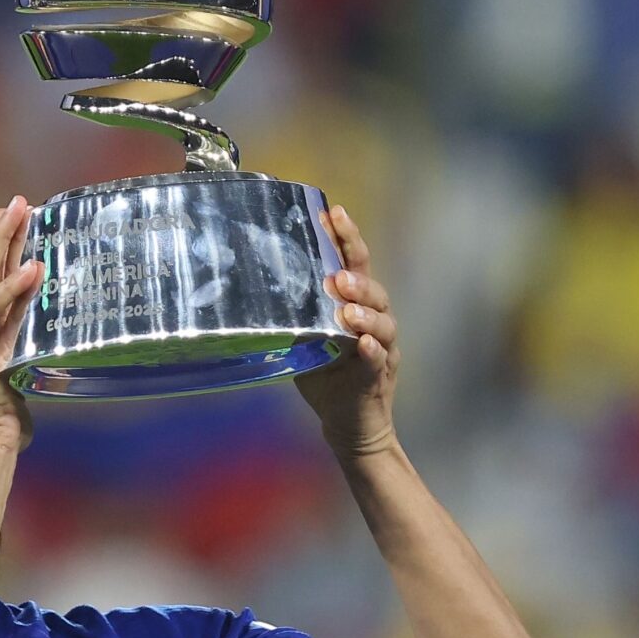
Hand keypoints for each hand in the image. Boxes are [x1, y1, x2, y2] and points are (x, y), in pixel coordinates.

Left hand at [295, 204, 398, 456]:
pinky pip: (378, 360)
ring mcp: (381, 349)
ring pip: (382, 323)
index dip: (347, 239)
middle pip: (375, 290)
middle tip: (338, 276)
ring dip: (365, 314)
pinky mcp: (378, 377)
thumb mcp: (304, 339)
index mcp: (356, 306)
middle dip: (358, 279)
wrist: (348, 424)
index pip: (356, 264)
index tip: (333, 213)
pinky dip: (371, 351)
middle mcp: (374, 322)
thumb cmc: (326, 377)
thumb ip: (294, 313)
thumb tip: (256, 283)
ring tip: (347, 309)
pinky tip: (361, 343)